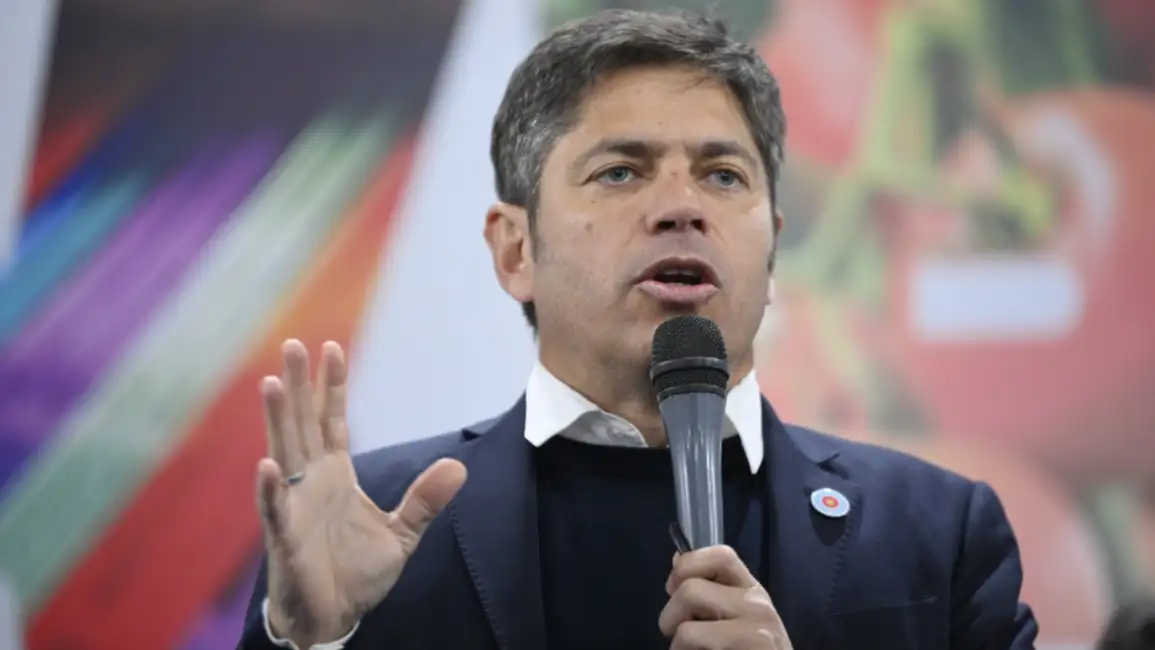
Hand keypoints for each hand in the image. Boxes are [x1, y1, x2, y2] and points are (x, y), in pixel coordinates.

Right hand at [256, 339, 466, 646]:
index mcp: (335, 475)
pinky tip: (269, 464)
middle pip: (303, 423)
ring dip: (278, 419)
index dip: (332, 386)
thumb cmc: (357, 573)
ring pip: (284, 452)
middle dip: (299, 385)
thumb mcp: (402, 532)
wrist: (335, 617)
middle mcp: (310, 482)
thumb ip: (425, 499)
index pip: (332, 420)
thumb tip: (459, 466)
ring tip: (273, 382)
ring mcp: (294, 506)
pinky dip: (272, 488)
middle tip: (293, 343)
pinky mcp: (285, 538)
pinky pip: (276, 509)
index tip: (332, 347)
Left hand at [659, 546, 791, 648]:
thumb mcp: (738, 616)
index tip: (674, 588)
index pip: (721, 555)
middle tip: (678, 634)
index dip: (688, 565)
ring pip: (686, 630)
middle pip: (690, 591)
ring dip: (677, 647)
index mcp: (752, 590)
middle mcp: (757, 605)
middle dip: (670, 616)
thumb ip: (712, 590)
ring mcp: (754, 633)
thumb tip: (677, 558)